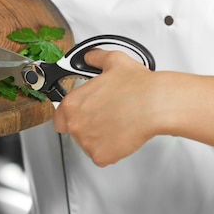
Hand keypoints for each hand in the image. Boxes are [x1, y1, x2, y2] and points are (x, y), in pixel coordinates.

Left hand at [54, 49, 161, 166]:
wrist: (155, 104)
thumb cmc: (136, 86)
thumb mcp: (112, 61)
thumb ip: (95, 58)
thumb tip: (90, 57)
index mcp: (72, 103)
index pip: (59, 118)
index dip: (70, 116)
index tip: (82, 114)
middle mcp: (75, 124)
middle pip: (74, 131)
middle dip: (88, 126)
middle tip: (106, 117)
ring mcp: (87, 142)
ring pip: (89, 144)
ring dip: (99, 138)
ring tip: (117, 124)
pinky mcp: (101, 156)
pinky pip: (102, 156)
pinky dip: (111, 150)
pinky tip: (122, 135)